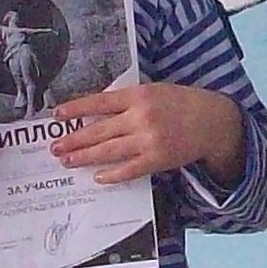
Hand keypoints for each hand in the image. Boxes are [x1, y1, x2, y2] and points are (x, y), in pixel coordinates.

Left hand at [53, 82, 246, 187]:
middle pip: (98, 130)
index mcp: (138, 95)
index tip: (57, 115)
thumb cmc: (180, 103)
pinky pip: (129, 169)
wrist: (211, 121)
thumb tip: (95, 113)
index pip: (99, 102)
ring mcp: (149, 140)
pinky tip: (97, 176)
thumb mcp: (153, 91)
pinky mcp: (157, 159)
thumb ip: (127, 101)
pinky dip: (112, 174)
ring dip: (84, 157)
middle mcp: (141, 117)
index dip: (76, 109)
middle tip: (54, 147)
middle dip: (73, 139)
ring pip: (108, 151)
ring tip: (67, 161)